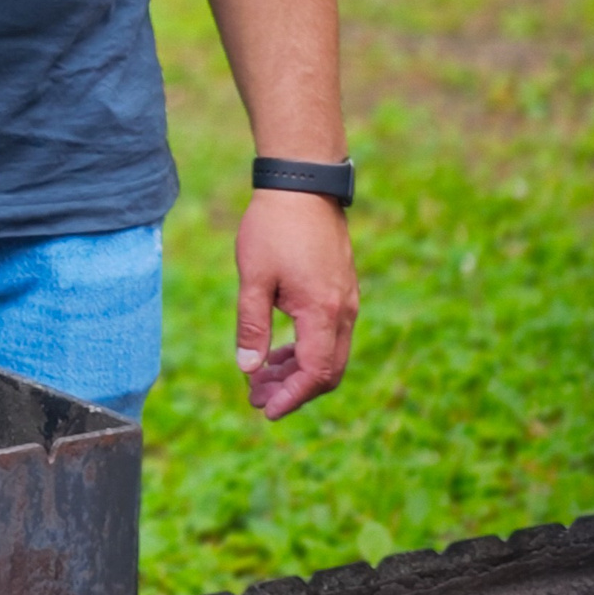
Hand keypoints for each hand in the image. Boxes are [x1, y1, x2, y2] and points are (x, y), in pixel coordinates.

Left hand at [233, 190, 358, 419]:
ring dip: (297, 371)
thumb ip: (251, 326)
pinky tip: (276, 352)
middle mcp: (343, 311)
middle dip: (292, 390)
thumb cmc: (274, 227)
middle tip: (255, 398)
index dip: (290, 397)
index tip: (264, 410)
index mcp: (323, 312)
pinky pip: (329, 334)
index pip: (315, 373)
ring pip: (329, 353)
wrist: (303, 184)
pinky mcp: (340, 289)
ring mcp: (346, 300)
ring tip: (259, 378)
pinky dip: (305, 349)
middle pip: (327, 370)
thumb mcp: (254, 278)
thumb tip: (247, 370)